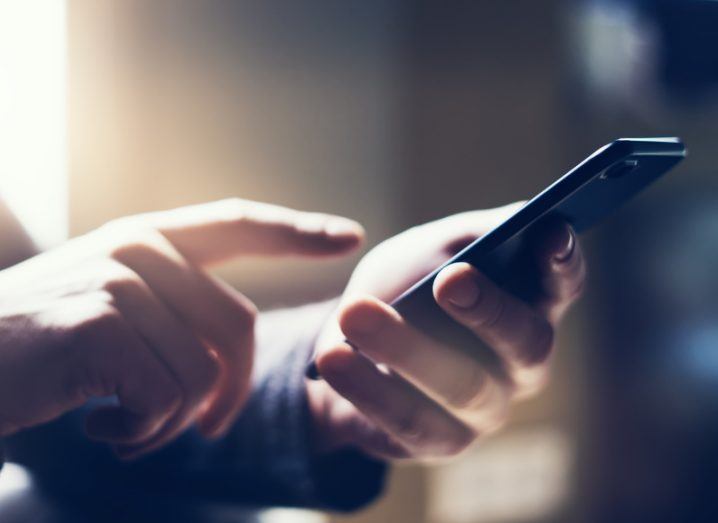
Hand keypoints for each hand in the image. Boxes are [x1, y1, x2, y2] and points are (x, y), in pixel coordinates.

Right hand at [0, 199, 361, 457]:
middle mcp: (140, 248)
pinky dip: (140, 433)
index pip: (237, 223)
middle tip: (186, 428)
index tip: (351, 236)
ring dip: (168, 423)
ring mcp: (121, 281)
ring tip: (119, 424)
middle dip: (226, 395)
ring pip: (204, 376)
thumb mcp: (108, 313)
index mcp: (147, 240)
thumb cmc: (32, 352)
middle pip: (239, 330)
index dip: (298, 231)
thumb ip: (172, 314)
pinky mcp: (101, 325)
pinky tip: (98, 425)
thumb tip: (233, 352)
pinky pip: (167, 399)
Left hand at [308, 204, 585, 459]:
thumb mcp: (430, 249)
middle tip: (450, 280)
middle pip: (526, 342)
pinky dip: (367, 386)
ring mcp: (485, 410)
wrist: (355, 345)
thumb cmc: (406, 287)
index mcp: (528, 307)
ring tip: (356, 312)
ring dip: (407, 347)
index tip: (550, 229)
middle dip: (489, 310)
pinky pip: (408, 419)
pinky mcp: (439, 441)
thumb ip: (466, 238)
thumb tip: (509, 223)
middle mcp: (520, 364)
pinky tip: (333, 357)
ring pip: (461, 385)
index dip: (562, 261)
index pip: (562, 285)